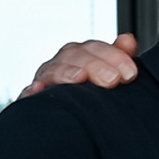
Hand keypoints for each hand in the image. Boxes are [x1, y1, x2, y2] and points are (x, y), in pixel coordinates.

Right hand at [19, 33, 140, 98]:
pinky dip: (31, 91)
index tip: (130, 73)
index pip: (96, 49)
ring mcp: (46, 78)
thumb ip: (119, 57)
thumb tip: (128, 40)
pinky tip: (36, 91)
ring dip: (66, 72)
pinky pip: (28, 93)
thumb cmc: (94, 90)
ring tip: (79, 78)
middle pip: (75, 55)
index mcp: (83, 55)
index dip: (114, 57)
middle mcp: (63, 62)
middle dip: (95, 66)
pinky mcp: (32, 98)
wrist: (71, 118)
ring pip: (54, 70)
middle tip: (113, 80)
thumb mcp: (110, 73)